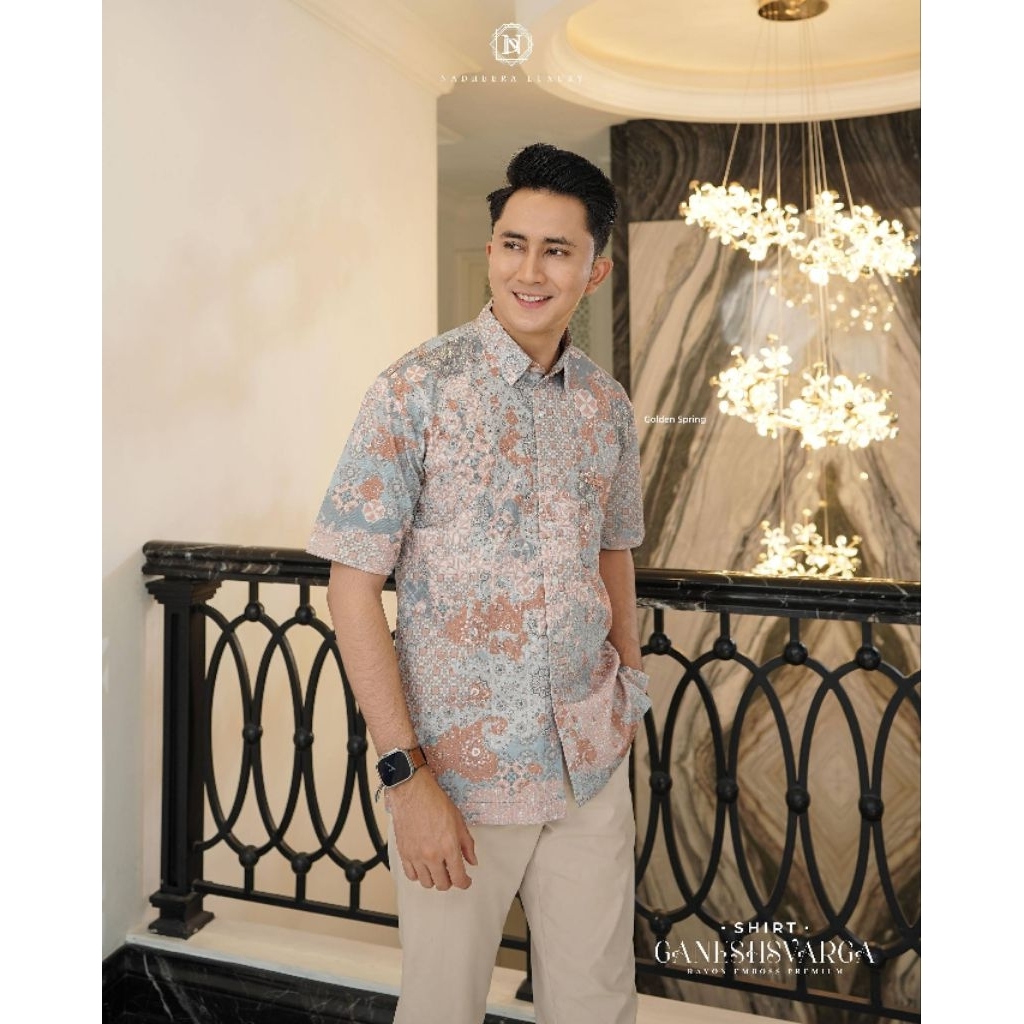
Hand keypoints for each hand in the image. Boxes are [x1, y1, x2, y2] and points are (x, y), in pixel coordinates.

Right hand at [389, 769, 477, 890]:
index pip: (458, 878)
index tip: (466, 881)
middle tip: (451, 872)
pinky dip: (418, 875)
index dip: (465, 883)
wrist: (413, 792)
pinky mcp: (403, 853)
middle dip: (450, 881)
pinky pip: (411, 875)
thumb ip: (467, 844)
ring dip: (434, 879)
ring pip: (426, 883)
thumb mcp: (459, 821)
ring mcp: (416, 856)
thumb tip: (472, 861)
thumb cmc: (435, 802)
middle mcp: (432, 856)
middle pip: (442, 884)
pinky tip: (423, 866)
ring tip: (437, 868)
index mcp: (449, 848)